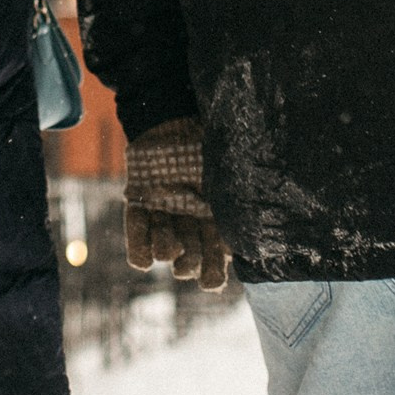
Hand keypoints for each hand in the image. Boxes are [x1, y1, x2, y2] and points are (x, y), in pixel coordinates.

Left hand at [123, 117, 229, 291]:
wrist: (171, 112)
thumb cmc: (207, 138)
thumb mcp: (227, 166)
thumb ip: (238, 193)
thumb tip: (257, 222)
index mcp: (216, 214)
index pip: (217, 253)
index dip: (213, 272)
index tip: (211, 282)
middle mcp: (190, 218)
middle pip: (192, 255)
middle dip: (191, 266)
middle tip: (187, 269)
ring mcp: (164, 212)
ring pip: (165, 244)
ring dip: (167, 251)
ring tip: (171, 251)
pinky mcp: (139, 202)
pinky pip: (137, 230)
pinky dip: (139, 247)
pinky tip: (144, 262)